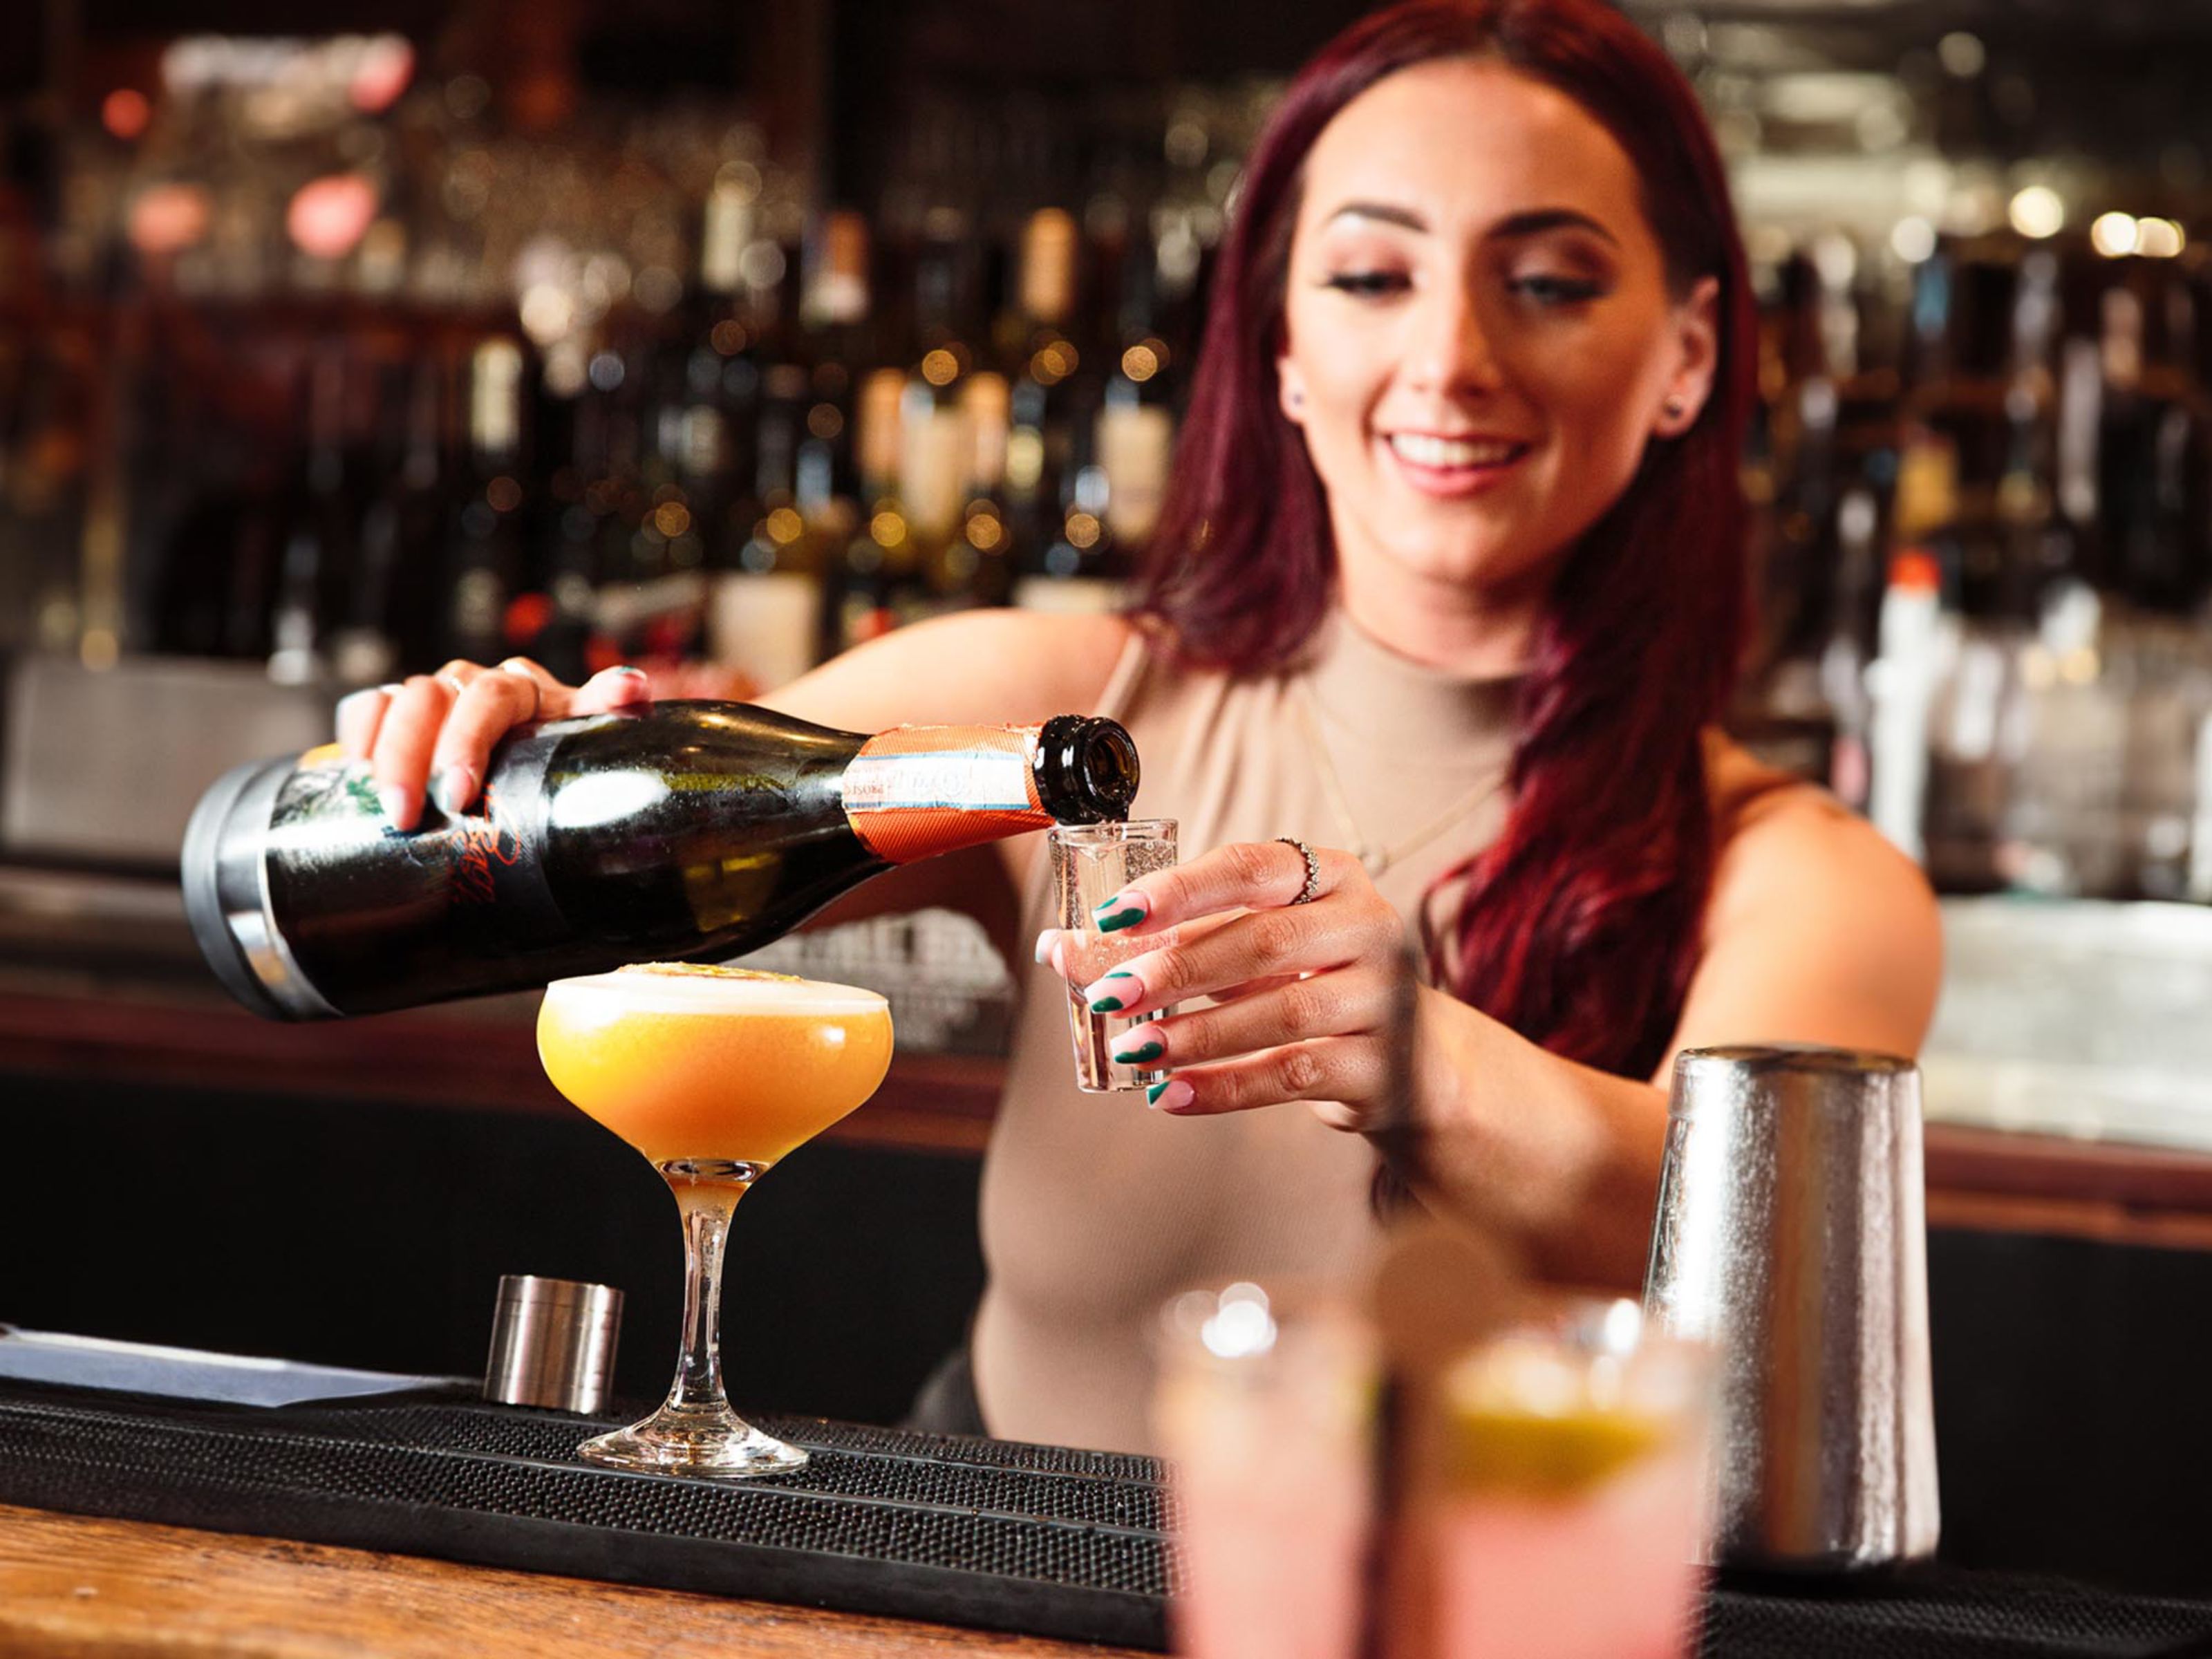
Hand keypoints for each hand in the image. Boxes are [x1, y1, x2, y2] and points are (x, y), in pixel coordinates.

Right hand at [332, 657, 653, 830]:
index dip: (467, 741)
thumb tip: (633, 687)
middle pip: (433, 697)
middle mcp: (474, 683)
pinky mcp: (399, 715)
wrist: (538, 782)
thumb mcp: (584, 744)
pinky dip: (359, 732)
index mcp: (521, 688)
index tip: (458, 796)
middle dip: (414, 758)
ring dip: (384, 753)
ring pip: (397, 701)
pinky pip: (369, 706)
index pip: (490, 696)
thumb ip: (606, 715)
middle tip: (406, 816)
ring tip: (383, 808)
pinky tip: (354, 767)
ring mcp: (435, 697)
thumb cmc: (563, 761)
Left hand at [1039, 839, 1417, 1129]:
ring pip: (1281, 1013)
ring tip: (1133, 1051)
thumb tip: (1060, 950)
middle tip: (1107, 994)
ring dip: (1196, 1034)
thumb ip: (1169, 945)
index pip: (1251, 867)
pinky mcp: (1382, 1067)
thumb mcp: (1252, 955)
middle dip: (1177, 967)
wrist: (1419, 1065)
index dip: (1180, 889)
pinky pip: (1293, 1075)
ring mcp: (1384, 999)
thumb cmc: (1312, 987)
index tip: (1114, 915)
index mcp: (1331, 878)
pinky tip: (1167, 1095)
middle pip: (1264, 940)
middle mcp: (1369, 928)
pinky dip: (1224, 1088)